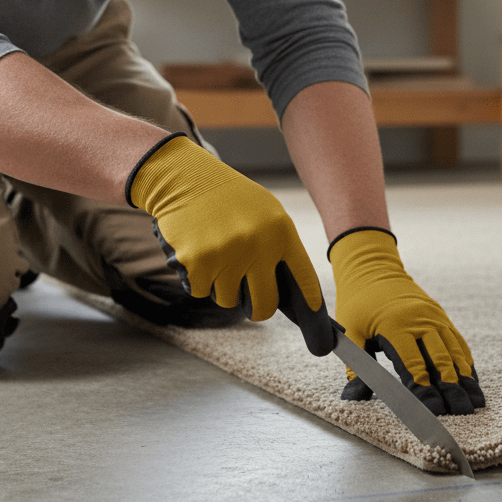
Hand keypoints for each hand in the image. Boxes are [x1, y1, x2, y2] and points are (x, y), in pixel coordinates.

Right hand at [127, 133, 334, 354]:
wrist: (184, 178)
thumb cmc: (228, 198)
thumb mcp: (264, 212)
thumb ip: (276, 246)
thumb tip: (288, 290)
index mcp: (280, 231)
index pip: (303, 278)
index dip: (310, 306)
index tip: (316, 324)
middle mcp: (257, 245)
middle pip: (264, 305)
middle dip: (256, 307)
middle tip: (249, 298)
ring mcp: (227, 255)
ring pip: (228, 300)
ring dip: (221, 286)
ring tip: (216, 255)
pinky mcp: (197, 262)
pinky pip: (201, 292)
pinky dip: (197, 279)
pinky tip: (196, 252)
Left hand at [330, 228, 484, 414]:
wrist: (373, 268)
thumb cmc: (358, 303)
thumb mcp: (350, 331)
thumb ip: (355, 366)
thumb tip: (352, 398)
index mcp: (395, 325)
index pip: (413, 365)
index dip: (424, 391)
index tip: (433, 412)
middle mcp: (420, 320)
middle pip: (441, 361)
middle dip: (452, 389)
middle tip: (462, 414)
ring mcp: (434, 317)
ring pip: (455, 352)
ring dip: (465, 378)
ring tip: (475, 403)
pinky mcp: (441, 316)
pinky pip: (457, 342)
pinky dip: (466, 362)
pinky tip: (472, 381)